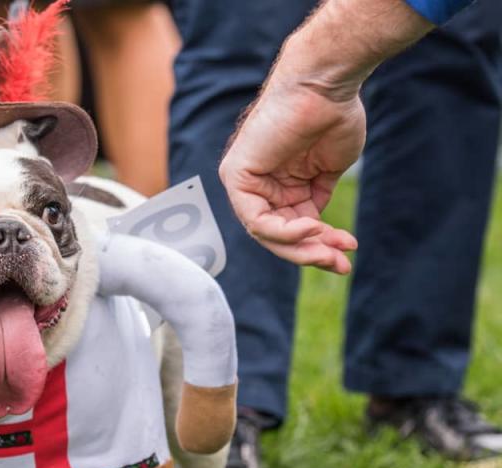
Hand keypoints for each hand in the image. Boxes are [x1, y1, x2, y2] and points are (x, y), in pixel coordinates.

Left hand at [219, 77, 362, 273]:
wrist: (326, 85)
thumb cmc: (332, 117)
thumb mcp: (327, 171)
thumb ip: (315, 199)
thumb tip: (316, 230)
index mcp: (278, 184)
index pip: (290, 228)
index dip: (319, 244)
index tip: (348, 249)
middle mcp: (258, 185)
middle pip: (278, 236)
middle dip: (312, 253)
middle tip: (341, 264)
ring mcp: (245, 182)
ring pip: (267, 234)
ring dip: (302, 247)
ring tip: (333, 251)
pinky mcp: (237, 177)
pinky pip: (256, 220)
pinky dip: (284, 230)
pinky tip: (311, 228)